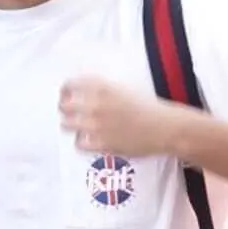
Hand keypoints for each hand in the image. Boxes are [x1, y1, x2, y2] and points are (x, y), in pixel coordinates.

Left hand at [59, 77, 181, 158]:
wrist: (164, 127)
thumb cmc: (147, 106)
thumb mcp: (123, 88)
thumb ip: (102, 88)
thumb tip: (84, 87)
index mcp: (103, 87)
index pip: (70, 85)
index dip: (65, 90)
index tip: (65, 94)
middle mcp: (97, 104)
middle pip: (64, 106)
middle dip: (64, 108)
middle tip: (68, 112)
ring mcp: (97, 125)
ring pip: (67, 125)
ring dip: (70, 125)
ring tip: (77, 126)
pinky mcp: (101, 143)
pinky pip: (79, 144)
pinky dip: (81, 142)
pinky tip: (87, 140)